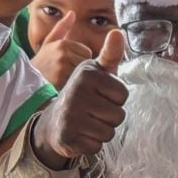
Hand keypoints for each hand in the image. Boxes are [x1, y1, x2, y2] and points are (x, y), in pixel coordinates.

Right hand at [31, 12, 93, 87]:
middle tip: (64, 70)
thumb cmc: (42, 60)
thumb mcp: (50, 41)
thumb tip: (73, 12)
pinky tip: (61, 82)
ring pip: (82, 72)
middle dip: (78, 67)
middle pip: (86, 62)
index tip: (66, 62)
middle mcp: (63, 52)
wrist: (27, 78)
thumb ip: (62, 27)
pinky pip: (76, 81)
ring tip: (62, 76)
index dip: (79, 59)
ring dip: (75, 76)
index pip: (87, 52)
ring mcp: (62, 66)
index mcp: (63, 43)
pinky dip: (71, 83)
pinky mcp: (61, 78)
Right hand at [33, 29, 127, 165]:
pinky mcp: (67, 135)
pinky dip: (90, 144)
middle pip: (119, 115)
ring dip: (101, 131)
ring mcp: (71, 114)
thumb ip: (110, 54)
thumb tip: (117, 31)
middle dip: (109, 117)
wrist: (54, 122)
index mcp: (87, 73)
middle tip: (91, 112)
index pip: (123, 95)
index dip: (115, 99)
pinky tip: (79, 135)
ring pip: (109, 133)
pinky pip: (97, 146)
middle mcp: (77, 91)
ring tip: (86, 122)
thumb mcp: (97, 73)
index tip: (99, 95)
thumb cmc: (83, 95)